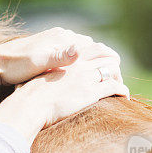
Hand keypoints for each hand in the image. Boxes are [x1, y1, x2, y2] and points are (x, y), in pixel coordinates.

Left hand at [0, 27, 119, 84]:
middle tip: (112, 80)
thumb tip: (79, 50)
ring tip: (99, 79)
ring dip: (90, 63)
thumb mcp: (38, 62)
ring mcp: (52, 42)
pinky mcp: (46, 50)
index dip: (106, 61)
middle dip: (101, 62)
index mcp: (61, 38)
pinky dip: (77, 64)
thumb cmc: (15, 66)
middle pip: (90, 48)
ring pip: (79, 51)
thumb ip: (59, 56)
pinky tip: (77, 76)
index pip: (93, 47)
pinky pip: (69, 55)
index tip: (115, 76)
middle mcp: (59, 36)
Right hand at [0, 52, 128, 142]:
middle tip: (114, 76)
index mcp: (67, 55)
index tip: (103, 64)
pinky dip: (122, 90)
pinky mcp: (90, 92)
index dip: (102, 55)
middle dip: (113, 65)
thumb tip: (48, 74)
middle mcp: (79, 63)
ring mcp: (86, 77)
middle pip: (106, 57)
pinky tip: (123, 96)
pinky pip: (114, 86)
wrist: (29, 104)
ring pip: (113, 69)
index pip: (94, 48)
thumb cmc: (28, 92)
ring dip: (118, 77)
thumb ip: (48, 69)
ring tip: (119, 86)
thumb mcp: (38, 74)